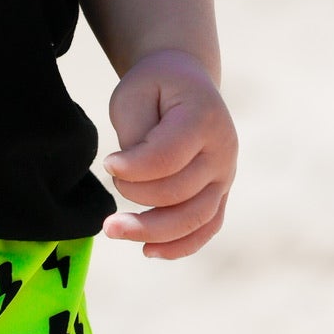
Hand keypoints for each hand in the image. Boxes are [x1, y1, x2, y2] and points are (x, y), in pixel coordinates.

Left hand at [101, 49, 236, 259]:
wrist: (186, 83)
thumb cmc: (155, 88)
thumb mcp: (134, 94)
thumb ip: (134, 134)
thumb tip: (131, 176)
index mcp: (204, 117)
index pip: (167, 158)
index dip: (132, 168)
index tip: (107, 162)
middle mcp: (223, 150)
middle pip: (178, 192)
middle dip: (134, 193)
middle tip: (110, 178)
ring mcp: (226, 176)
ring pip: (194, 218)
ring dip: (151, 232)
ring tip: (112, 229)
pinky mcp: (221, 193)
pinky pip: (207, 228)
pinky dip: (180, 246)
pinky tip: (148, 250)